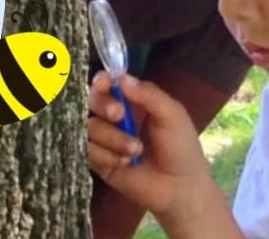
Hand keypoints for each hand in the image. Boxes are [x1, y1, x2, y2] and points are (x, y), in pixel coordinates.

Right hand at [88, 71, 215, 221]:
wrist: (179, 189)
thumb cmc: (180, 147)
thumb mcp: (172, 115)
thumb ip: (148, 94)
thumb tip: (121, 78)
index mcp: (132, 101)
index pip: (107, 84)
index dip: (101, 81)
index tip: (104, 83)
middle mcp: (115, 117)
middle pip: (92, 101)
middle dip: (104, 106)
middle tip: (120, 115)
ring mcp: (105, 139)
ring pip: (90, 127)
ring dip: (113, 138)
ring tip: (136, 151)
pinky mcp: (99, 162)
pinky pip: (88, 151)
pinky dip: (106, 156)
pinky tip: (124, 163)